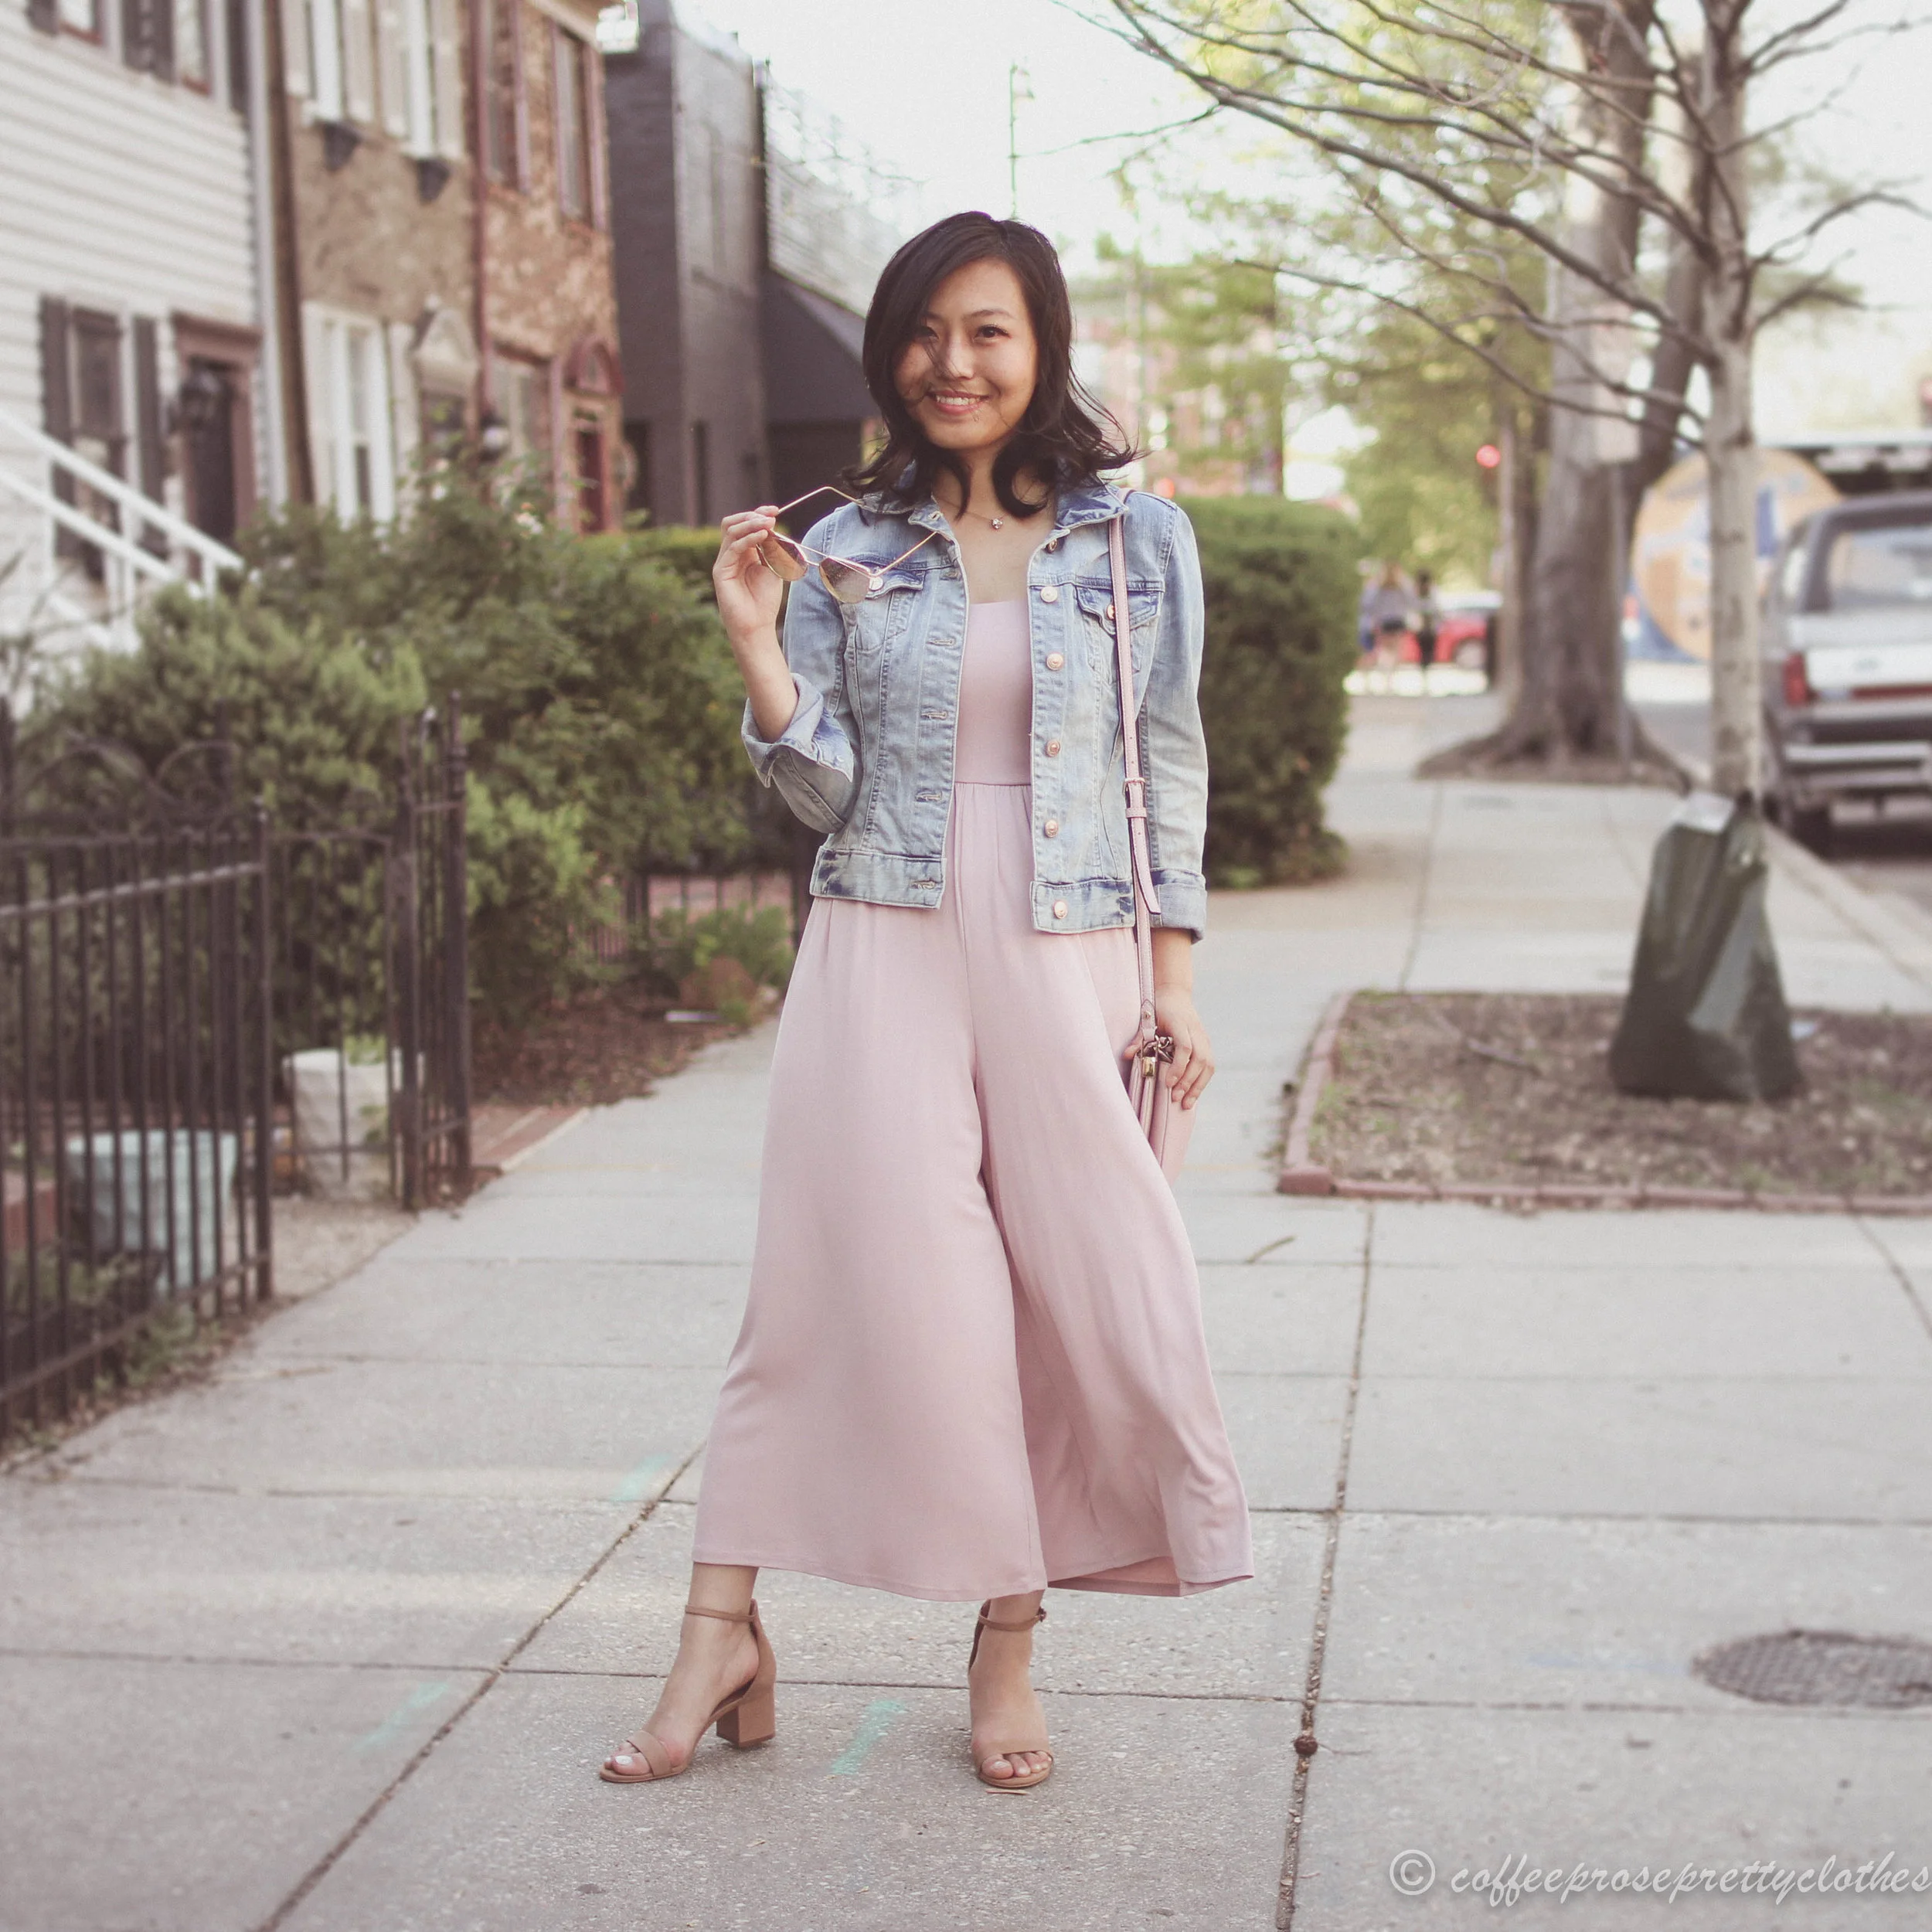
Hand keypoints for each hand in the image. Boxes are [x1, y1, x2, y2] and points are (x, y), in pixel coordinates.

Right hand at [712, 507, 785, 646]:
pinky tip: (763, 536)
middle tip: (771, 516)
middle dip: (752, 516)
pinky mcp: (720, 571)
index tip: (776, 510)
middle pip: (733, 523)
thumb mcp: (772, 568)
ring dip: (751, 524)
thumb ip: (770, 548)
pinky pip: (732, 548)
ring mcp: (723, 562)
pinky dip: (748, 539)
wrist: (757, 625)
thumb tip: (770, 525)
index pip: (745, 525)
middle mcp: (731, 555)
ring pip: (730, 531)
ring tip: (769, 525)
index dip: (759, 514)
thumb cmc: (764, 600)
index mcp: (743, 553)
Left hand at [1125, 987, 1214, 1108]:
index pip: (1185, 1047)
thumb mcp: (1147, 1020)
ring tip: (1186, 1103)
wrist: (1176, 995)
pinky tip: (1193, 1094)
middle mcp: (1196, 1031)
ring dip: (1198, 1085)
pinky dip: (1202, 1081)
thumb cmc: (1159, 1008)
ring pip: (1208, 1064)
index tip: (1168, 1083)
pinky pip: (1209, 1065)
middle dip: (1189, 1081)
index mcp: (1181, 1023)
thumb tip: (1126, 1055)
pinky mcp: (1207, 1044)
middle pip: (1200, 1059)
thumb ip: (1139, 1038)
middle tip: (1175, 1097)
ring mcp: (1204, 1038)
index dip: (1179, 1066)